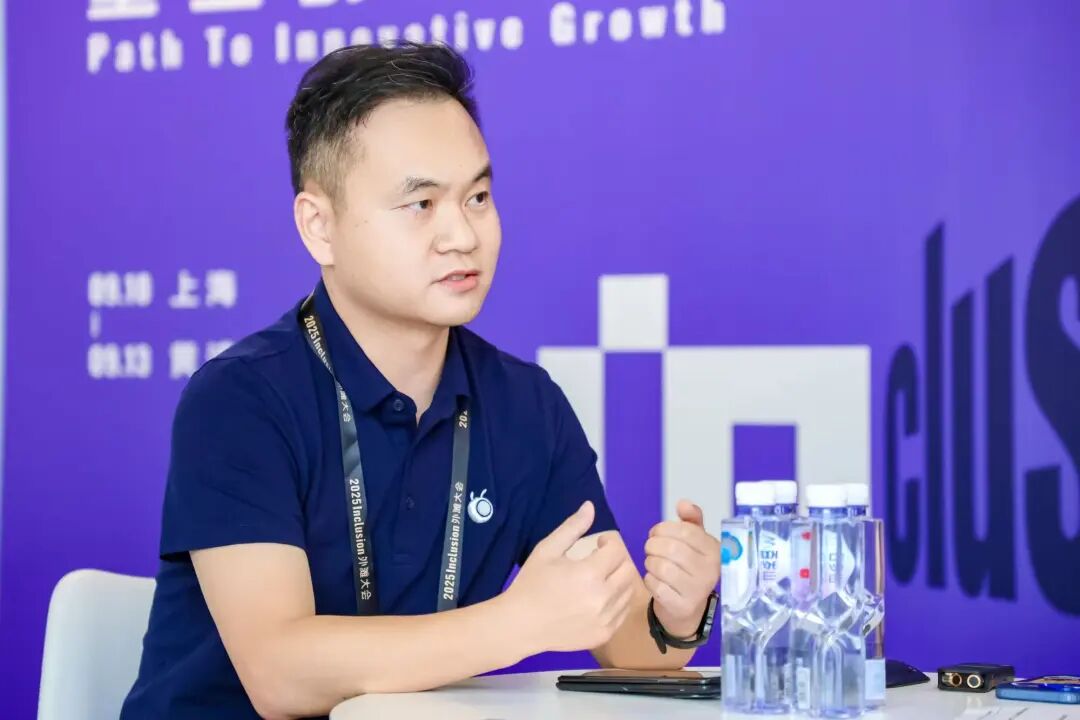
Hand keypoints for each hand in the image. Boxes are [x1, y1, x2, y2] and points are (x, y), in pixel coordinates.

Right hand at [506, 501, 638, 653]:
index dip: (608, 543)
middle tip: (599, 562)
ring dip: (618, 581)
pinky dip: (616, 603)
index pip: (616, 550)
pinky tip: (597, 600)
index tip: (597, 545)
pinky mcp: (604, 634)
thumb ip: (572, 527)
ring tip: (599, 581)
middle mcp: (602, 597)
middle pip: (628, 571)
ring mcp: (605, 619)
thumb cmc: (531, 583)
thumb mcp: (547, 550)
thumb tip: (590, 505)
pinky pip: (623, 612)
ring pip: (628, 592)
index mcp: (589, 573)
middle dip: (616, 561)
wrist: (520, 625)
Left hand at [644, 499, 720, 638]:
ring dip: (650, 562)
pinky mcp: (681, 605)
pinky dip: (649, 579)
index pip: (686, 532)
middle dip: (653, 545)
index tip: (655, 532)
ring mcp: (697, 590)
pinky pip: (655, 585)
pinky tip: (654, 579)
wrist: (687, 607)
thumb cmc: (690, 567)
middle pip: (671, 548)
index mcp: (715, 551)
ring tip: (653, 562)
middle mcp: (710, 571)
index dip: (664, 528)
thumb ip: (691, 521)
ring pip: (661, 567)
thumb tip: (683, 503)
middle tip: (650, 547)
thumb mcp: (696, 542)